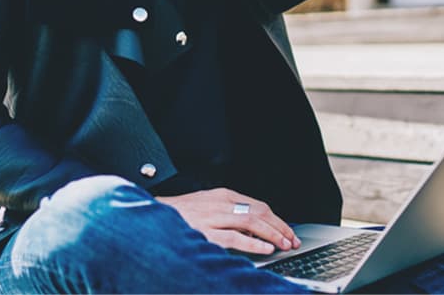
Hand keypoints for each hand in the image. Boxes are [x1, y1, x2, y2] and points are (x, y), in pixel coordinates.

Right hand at [156, 187, 301, 254]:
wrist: (152, 216)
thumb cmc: (180, 215)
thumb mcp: (208, 207)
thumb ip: (230, 214)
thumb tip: (255, 229)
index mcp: (223, 195)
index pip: (259, 206)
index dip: (277, 220)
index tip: (288, 232)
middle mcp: (220, 203)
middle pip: (260, 213)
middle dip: (279, 227)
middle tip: (291, 240)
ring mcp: (212, 217)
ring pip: (251, 222)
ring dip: (272, 234)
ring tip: (283, 245)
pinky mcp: (204, 232)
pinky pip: (234, 238)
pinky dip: (253, 243)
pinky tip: (265, 248)